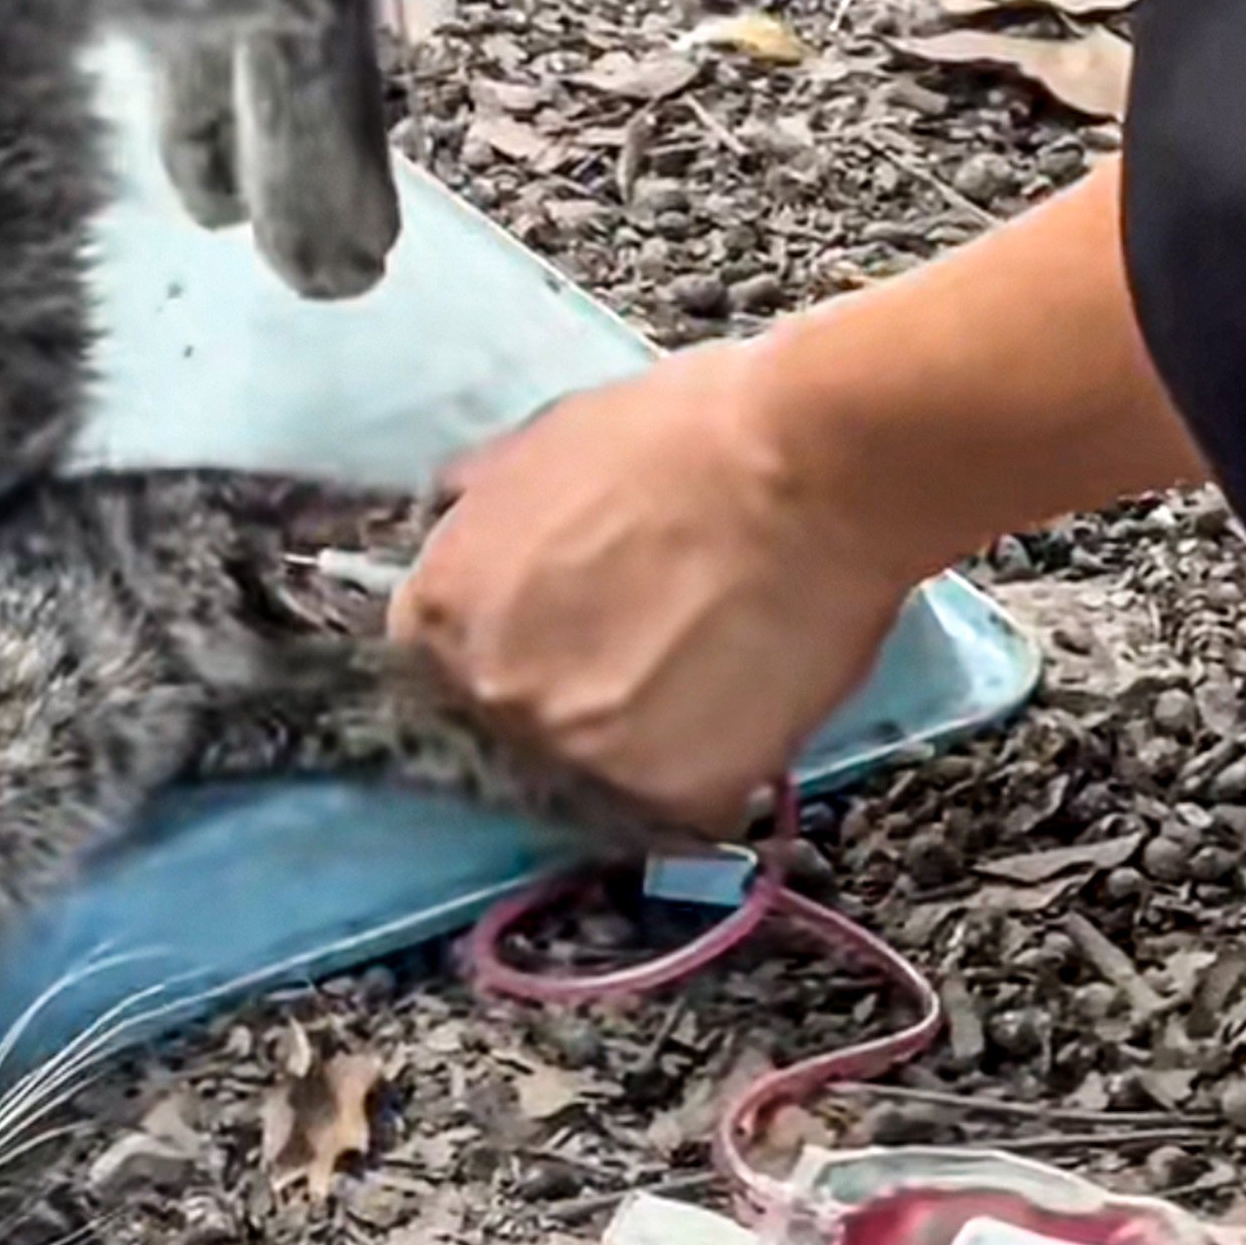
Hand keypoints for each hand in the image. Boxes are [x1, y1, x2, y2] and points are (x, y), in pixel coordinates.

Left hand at [389, 341, 920, 834]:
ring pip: (591, 779)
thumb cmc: (681, 435)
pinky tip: (738, 713)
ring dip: (634, 746)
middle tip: (634, 659)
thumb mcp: (540, 448)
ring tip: (700, 678)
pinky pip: (676, 809)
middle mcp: (493, 699)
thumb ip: (484, 516)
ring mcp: (582, 756)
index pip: (434, 677)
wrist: (810, 464)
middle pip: (508, 735)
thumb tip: (462, 525)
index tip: (544, 651)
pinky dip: (705, 775)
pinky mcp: (677, 794)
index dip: (497, 661)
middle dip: (561, 703)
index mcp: (441, 615)